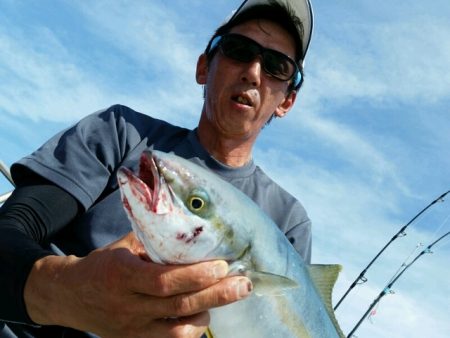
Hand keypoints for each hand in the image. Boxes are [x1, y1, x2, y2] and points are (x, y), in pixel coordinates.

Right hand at [24, 232, 251, 337]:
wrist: (68, 295)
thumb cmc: (101, 265)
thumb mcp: (124, 247)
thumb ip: (154, 244)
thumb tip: (191, 234)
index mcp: (123, 275)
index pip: (166, 280)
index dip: (197, 275)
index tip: (223, 266)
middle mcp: (128, 306)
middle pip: (179, 306)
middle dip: (217, 295)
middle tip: (243, 285)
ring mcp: (132, 328)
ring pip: (178, 329)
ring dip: (207, 314)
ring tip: (225, 296)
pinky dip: (191, 330)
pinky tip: (203, 316)